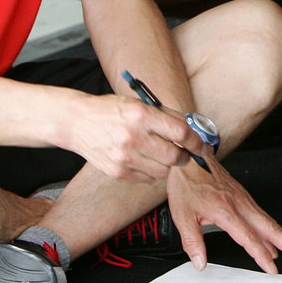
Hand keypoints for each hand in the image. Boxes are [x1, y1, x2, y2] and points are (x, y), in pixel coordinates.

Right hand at [66, 95, 198, 182]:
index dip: (197, 142)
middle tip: (183, 152)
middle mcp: (133, 137)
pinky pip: (148, 178)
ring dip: (168, 165)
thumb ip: (167, 117)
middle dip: (184, 156)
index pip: (180, 132)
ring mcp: (124, 158)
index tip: (203, 146)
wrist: (77, 122)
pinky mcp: (118, 172)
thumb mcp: (139, 104)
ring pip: (163, 172)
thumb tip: (194, 130)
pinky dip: (152, 171)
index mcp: (141, 115)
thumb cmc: (112, 111)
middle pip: (175, 157)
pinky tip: (143, 159)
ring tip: (158, 154)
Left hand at [166, 159, 281, 272]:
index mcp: (226, 211)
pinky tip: (272, 240)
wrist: (192, 158)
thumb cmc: (188, 184)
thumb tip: (200, 262)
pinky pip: (262, 216)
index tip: (271, 268)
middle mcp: (240, 204)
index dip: (261, 255)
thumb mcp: (182, 215)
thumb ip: (193, 242)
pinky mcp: (244, 198)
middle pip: (270, 227)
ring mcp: (245, 200)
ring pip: (269, 221)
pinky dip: (271, 229)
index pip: (249, 237)